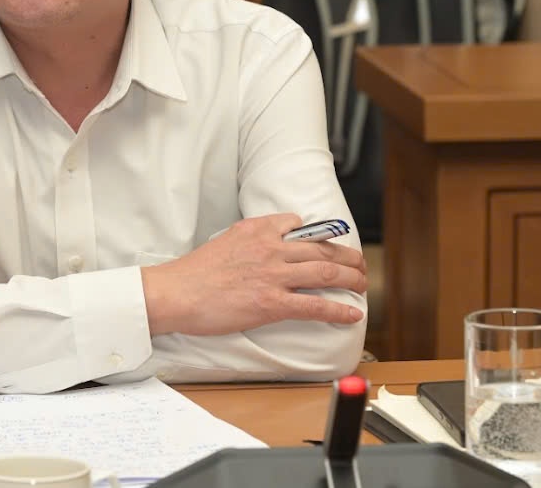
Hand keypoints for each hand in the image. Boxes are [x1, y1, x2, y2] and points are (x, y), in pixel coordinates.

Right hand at [140, 213, 365, 336]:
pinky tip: (353, 313)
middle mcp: (271, 249)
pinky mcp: (272, 303)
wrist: (177, 293)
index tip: (332, 245)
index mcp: (258, 230)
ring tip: (363, 285)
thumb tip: (274, 236)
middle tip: (360, 266)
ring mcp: (273, 276)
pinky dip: (339, 309)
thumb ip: (253, 236)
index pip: (301, 226)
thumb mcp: (226, 239)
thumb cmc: (195, 272)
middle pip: (323, 250)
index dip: (322, 237)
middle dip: (349, 258)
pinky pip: (315, 305)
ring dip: (352, 279)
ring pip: (326, 273)